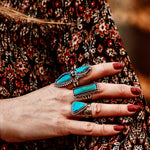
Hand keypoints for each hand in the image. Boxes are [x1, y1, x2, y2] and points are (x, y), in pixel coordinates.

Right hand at [0, 62, 140, 141]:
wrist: (8, 115)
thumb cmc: (29, 103)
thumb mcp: (49, 90)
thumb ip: (66, 88)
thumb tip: (81, 85)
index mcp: (62, 85)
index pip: (87, 73)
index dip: (104, 68)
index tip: (120, 66)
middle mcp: (65, 95)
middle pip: (97, 89)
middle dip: (118, 89)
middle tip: (136, 90)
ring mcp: (63, 111)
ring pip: (96, 109)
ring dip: (116, 109)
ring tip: (134, 108)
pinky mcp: (59, 127)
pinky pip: (86, 128)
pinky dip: (103, 129)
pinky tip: (118, 129)